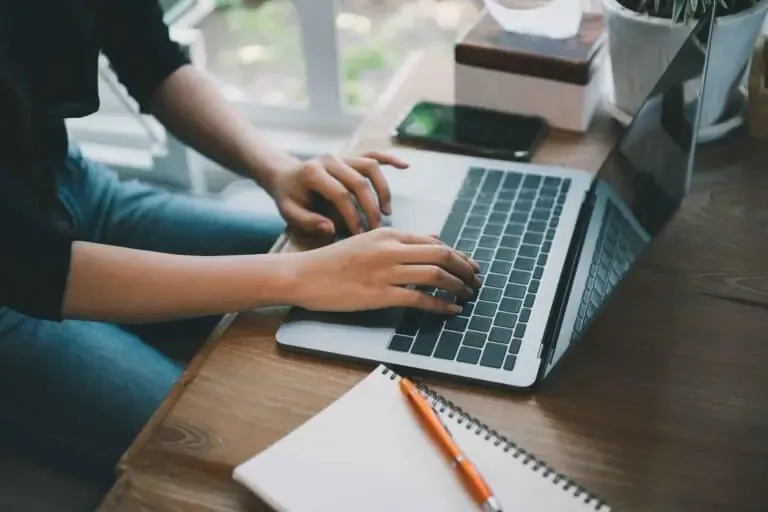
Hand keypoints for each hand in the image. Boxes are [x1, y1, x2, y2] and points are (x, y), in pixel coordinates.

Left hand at [269, 151, 408, 236]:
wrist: (285, 176)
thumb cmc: (288, 197)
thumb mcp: (289, 212)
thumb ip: (307, 221)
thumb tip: (331, 229)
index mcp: (313, 172)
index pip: (340, 194)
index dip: (352, 216)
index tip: (358, 234)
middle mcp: (330, 159)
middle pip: (359, 181)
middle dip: (370, 208)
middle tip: (375, 229)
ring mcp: (342, 156)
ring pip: (370, 166)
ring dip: (382, 189)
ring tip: (386, 212)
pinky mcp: (350, 157)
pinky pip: (373, 154)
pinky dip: (389, 159)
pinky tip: (405, 167)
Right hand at [289, 228, 480, 313]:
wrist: (304, 275)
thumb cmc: (333, 261)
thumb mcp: (368, 241)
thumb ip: (399, 241)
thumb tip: (433, 240)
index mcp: (388, 233)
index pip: (435, 241)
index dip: (458, 255)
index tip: (470, 266)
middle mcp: (390, 248)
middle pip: (441, 255)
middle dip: (465, 269)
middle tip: (476, 281)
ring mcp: (386, 271)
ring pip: (435, 275)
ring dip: (458, 286)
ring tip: (468, 295)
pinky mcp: (380, 295)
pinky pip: (420, 298)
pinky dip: (441, 305)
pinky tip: (452, 311)